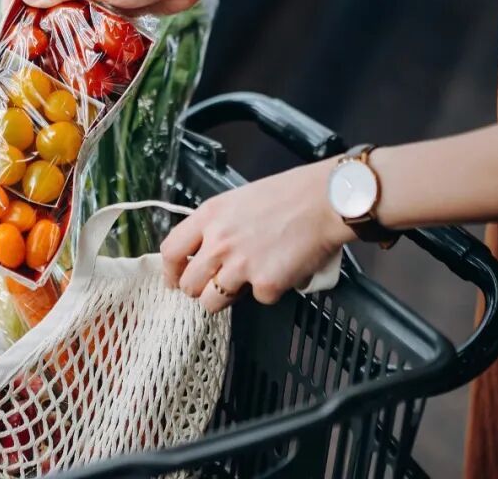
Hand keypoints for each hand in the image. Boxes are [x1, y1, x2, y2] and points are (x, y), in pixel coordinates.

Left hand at [160, 160, 354, 312]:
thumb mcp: (238, 201)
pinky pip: (257, 299)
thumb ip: (217, 226)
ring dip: (228, 296)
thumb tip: (206, 253)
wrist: (326, 201)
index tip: (175, 279)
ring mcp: (240, 265)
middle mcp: (219, 242)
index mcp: (209, 216)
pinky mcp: (265, 284)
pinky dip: (269, 290)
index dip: (171, 271)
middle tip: (216, 285)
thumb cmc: (289, 196)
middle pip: (189, 284)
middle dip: (200, 289)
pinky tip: (281, 269)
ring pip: (213, 301)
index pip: (171, 251)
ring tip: (249, 279)